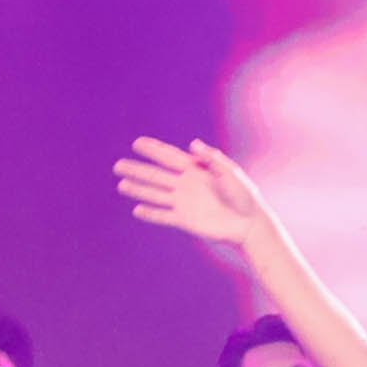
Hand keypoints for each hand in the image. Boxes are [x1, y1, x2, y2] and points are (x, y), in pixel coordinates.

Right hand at [111, 135, 287, 265]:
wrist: (248, 223)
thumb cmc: (244, 195)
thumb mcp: (230, 173)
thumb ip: (211, 159)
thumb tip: (192, 144)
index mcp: (196, 170)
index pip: (170, 157)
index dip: (154, 149)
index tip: (137, 143)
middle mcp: (186, 185)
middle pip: (156, 175)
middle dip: (137, 170)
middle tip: (118, 165)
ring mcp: (184, 202)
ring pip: (155, 194)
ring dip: (138, 189)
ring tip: (121, 185)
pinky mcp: (185, 220)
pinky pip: (163, 215)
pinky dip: (150, 213)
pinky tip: (137, 210)